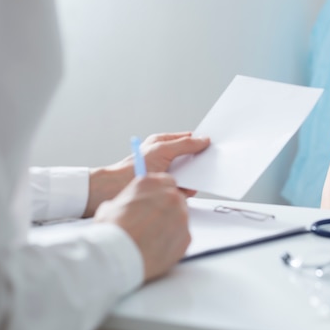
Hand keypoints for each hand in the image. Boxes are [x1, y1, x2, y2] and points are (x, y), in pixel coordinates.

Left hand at [83, 132, 209, 216]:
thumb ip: (184, 144)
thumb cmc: (133, 168)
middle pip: (191, 157)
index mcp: (164, 144)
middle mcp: (166, 157)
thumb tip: (203, 140)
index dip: (201, 142)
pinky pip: (184, 188)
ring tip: (193, 179)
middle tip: (206, 164)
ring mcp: (167, 172)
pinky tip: (187, 189)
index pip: (189, 139)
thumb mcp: (162, 150)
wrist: (116, 190)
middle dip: (198, 162)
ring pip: (189, 173)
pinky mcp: (167, 187)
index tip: (213, 145)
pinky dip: (187, 189)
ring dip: (193, 177)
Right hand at [94, 173, 190, 280]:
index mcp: (151, 183)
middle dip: (167, 208)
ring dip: (171, 224)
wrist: (118, 255)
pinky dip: (173, 242)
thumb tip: (127, 207)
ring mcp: (181, 216)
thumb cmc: (111, 232)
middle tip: (154, 221)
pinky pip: (182, 236)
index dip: (160, 193)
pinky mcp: (186, 236)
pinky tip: (158, 248)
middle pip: (176, 198)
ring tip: (152, 237)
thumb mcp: (110, 207)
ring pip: (181, 217)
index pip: (165, 181)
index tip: (156, 201)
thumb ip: (127, 202)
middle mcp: (170, 196)